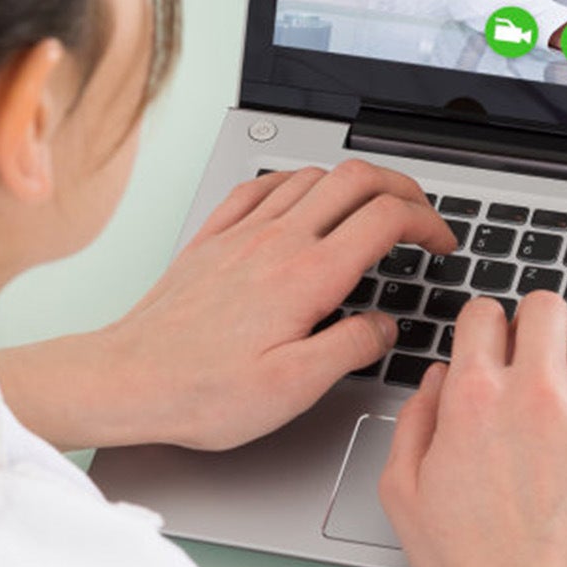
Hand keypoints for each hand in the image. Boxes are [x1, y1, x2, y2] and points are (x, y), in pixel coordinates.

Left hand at [0, 160, 456, 450]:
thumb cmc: (202, 392)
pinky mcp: (214, 239)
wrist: (125, 382)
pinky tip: (303, 197)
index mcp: (308, 276)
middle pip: (358, 178)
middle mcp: (278, 242)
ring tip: (373, 206)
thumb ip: (354, 347)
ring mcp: (244, 235)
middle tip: (422, 213)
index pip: (387, 218)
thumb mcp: (296, 388)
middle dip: (403, 188)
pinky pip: (262, 185)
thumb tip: (385, 326)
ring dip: (356, 182)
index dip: (428, 223)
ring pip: (314, 174)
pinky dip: (298, 181)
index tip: (441, 244)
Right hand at [379, 293, 566, 566]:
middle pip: (547, 307)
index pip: (485, 314)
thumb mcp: (404, 493)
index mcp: (477, 398)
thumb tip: (437, 380)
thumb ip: (414, 423)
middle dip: (538, 320)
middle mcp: (537, 394)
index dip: (485, 324)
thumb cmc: (470, 566)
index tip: (492, 341)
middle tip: (538, 346)